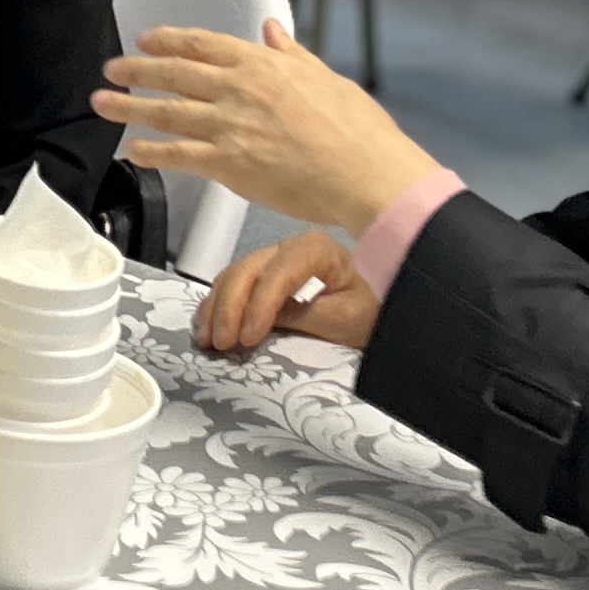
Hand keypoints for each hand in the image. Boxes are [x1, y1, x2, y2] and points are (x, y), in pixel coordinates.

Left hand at [93, 18, 441, 229]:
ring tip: (102, 103)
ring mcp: (229, 126)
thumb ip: (291, 54)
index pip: (202, 43)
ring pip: (166, 111)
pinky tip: (133, 149)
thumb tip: (273, 30)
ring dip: (129, 106)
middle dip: (136, 69)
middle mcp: (239, 90)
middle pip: (174, 72)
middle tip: (112, 68)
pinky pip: (178, 154)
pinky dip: (151, 150)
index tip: (146, 39)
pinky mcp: (227, 163)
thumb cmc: (357, 132)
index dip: (169, 40)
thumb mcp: (325, 78)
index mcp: (262, 65)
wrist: (365, 173)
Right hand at [194, 228, 379, 354]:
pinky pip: (232, 284)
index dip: (259, 305)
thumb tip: (260, 321)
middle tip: (220, 342)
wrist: (382, 311)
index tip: (248, 338)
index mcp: (316, 249)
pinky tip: (206, 325)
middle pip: (248, 270)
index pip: (279, 273)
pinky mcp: (265, 276)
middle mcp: (290, 247)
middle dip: (229, 307)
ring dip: (215, 307)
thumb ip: (304, 316)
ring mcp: (275, 259)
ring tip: (206, 339)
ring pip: (233, 275)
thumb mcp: (346, 319)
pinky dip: (216, 305)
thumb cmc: (372, 312)